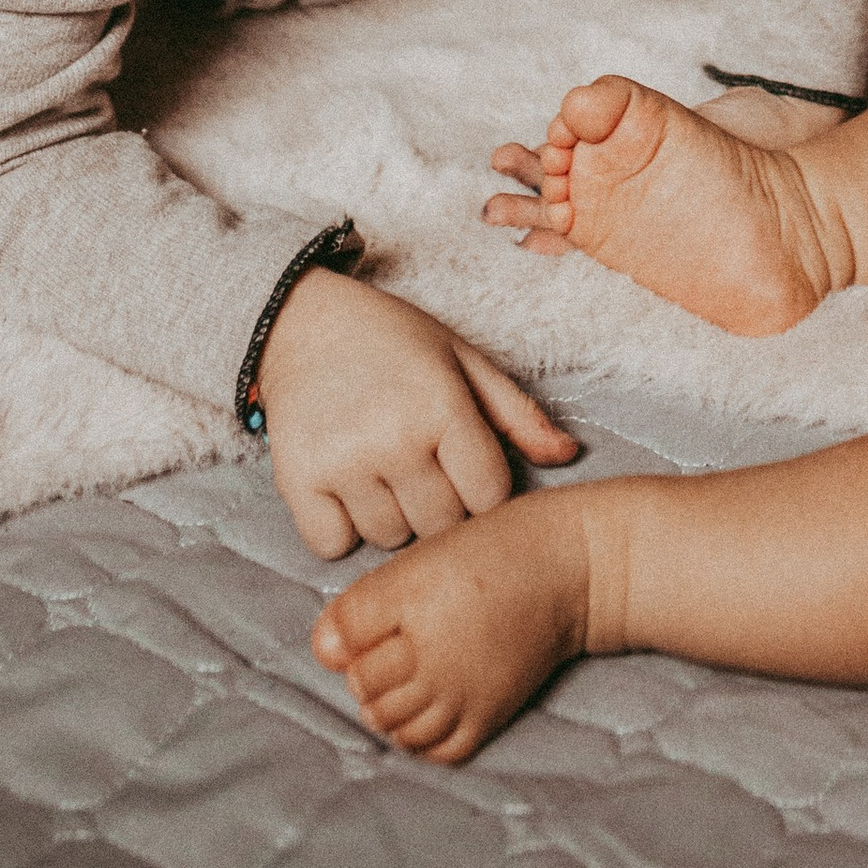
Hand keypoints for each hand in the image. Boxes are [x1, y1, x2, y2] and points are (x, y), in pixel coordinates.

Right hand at [256, 266, 578, 559]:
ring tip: (381, 469)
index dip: (482, 489)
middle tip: (420, 466)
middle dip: (440, 506)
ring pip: (390, 539)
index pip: (489, 498)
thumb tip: (569, 455)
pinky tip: (344, 487)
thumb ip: (516, 413)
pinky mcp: (298, 482)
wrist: (302, 321)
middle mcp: (395, 439)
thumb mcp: (462, 359)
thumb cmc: (393, 340)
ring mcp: (344, 464)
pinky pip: (332, 546)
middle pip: (442, 527)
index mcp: (444, 407)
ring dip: (391, 517)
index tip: (465, 468)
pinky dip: (339, 528)